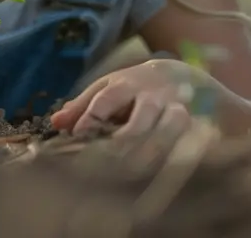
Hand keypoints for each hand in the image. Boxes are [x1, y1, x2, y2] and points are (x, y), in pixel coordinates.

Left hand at [51, 59, 216, 163]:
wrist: (186, 78)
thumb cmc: (137, 87)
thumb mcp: (109, 88)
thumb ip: (83, 105)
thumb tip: (55, 124)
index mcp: (126, 84)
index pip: (106, 100)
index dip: (92, 118)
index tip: (79, 135)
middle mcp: (153, 96)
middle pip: (139, 121)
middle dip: (124, 142)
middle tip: (108, 162)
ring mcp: (177, 109)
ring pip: (166, 131)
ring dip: (151, 152)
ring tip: (133, 171)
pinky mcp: (196, 124)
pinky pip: (189, 143)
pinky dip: (177, 157)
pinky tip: (161, 172)